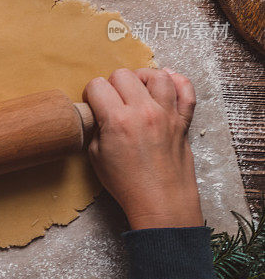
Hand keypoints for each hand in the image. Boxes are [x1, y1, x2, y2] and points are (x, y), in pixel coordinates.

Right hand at [84, 68, 202, 229]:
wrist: (161, 203)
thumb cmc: (128, 185)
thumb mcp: (96, 157)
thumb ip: (96, 128)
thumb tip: (99, 113)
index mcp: (118, 121)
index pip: (97, 85)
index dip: (91, 93)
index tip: (94, 104)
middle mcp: (143, 112)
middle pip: (123, 74)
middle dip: (113, 84)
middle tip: (113, 100)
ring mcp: (167, 114)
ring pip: (156, 75)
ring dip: (142, 79)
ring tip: (137, 90)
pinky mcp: (182, 121)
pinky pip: (186, 90)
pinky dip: (177, 82)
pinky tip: (165, 85)